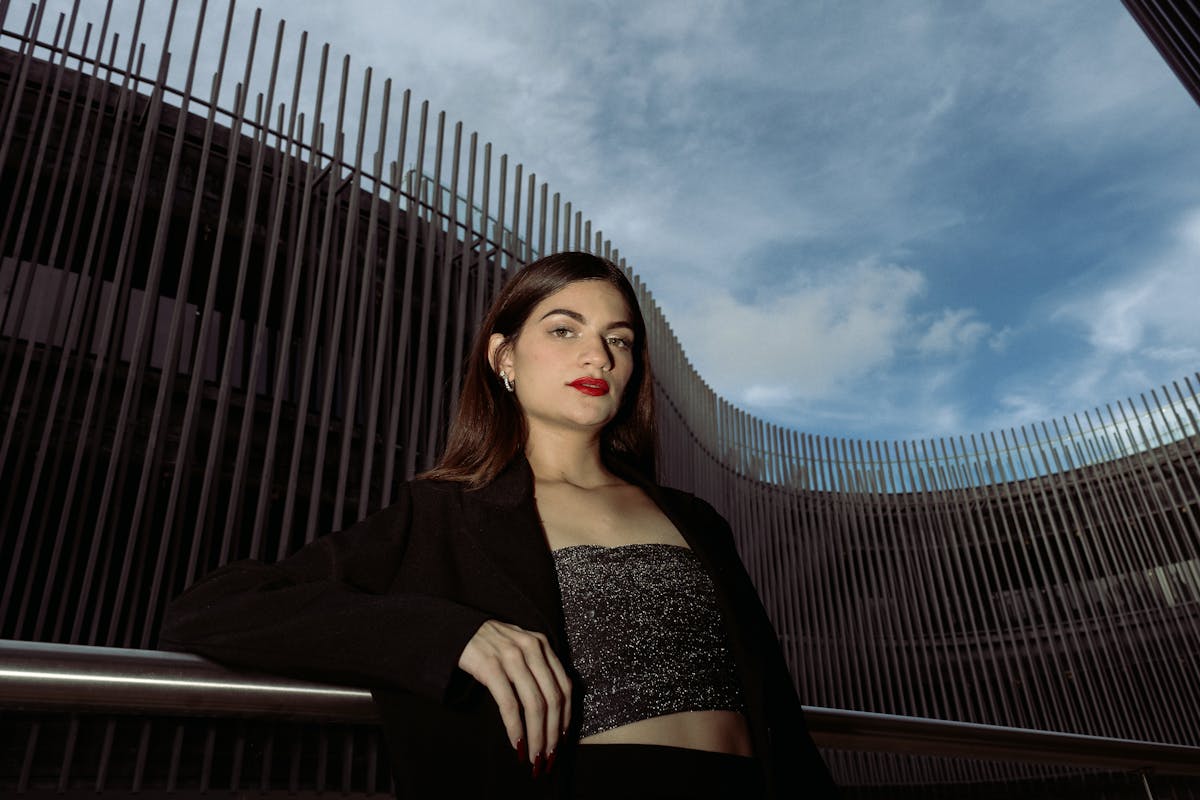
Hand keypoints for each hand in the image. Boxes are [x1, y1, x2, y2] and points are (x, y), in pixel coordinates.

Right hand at [457, 619, 571, 772]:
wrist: (457, 629)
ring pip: (534, 704)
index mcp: (542, 644)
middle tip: (548, 756)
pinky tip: (516, 742)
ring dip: (536, 735)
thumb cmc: (491, 644)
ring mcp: (511, 657)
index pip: (564, 685)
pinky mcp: (491, 667)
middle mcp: (531, 648)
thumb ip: (538, 667)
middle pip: (552, 698)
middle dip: (552, 733)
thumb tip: (555, 709)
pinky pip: (509, 704)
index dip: (566, 716)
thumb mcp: (520, 647)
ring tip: (533, 755)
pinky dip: (515, 727)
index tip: (562, 739)